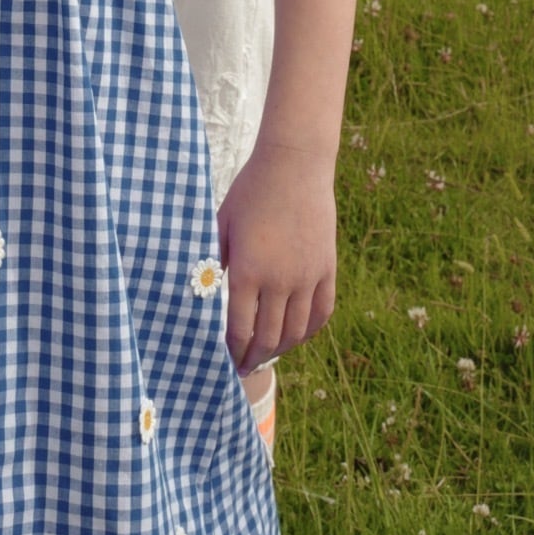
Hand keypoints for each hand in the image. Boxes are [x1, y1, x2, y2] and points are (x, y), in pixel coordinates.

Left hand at [217, 142, 336, 374]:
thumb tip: (206, 291)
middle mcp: (280, 280)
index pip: (239, 328)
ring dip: (280, 350)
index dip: (232, 350)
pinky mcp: (327, 269)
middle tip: (243, 368)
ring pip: (296, 332)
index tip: (224, 360)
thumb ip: (215, 261)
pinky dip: (308, 331)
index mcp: (248, 271)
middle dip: (253, 358)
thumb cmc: (250, 191)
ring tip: (266, 355)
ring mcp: (307, 277)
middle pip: (268, 337)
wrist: (294, 165)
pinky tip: (295, 336)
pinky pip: (321, 313)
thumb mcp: (223, 223)